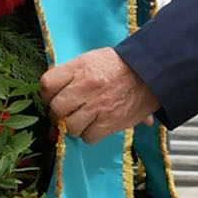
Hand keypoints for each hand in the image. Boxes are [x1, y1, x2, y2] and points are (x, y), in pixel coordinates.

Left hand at [38, 48, 160, 143]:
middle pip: (55, 108)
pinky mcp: (108, 122)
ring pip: (69, 127)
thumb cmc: (122, 66)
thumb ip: (72, 75)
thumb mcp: (93, 60)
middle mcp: (84, 87)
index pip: (47, 84)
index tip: (52, 98)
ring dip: (73, 127)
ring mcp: (95, 106)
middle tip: (66, 114)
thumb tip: (51, 91)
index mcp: (78, 68)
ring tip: (82, 122)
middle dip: (58, 115)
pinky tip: (96, 127)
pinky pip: (88, 137)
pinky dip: (89, 136)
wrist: (150, 73)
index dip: (47, 94)